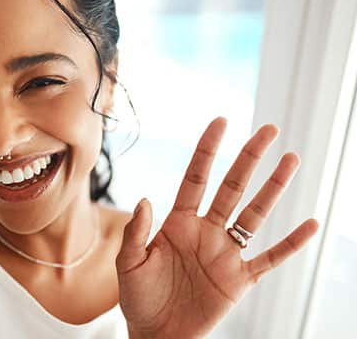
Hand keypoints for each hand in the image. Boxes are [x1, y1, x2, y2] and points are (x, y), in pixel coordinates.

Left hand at [115, 117, 318, 338]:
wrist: (156, 334)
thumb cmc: (138, 298)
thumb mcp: (128, 264)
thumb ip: (136, 233)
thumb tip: (145, 200)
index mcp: (177, 223)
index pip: (195, 178)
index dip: (208, 151)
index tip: (222, 122)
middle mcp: (205, 231)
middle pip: (231, 187)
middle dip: (248, 158)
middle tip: (268, 130)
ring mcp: (225, 253)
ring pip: (254, 214)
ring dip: (273, 188)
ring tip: (290, 160)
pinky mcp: (239, 279)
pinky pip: (270, 258)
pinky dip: (291, 243)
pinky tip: (310, 224)